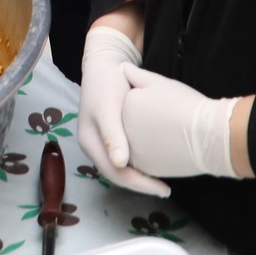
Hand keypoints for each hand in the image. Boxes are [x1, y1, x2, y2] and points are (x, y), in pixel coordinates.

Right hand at [74, 26, 170, 196]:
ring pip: (121, 168)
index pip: (115, 173)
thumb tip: (120, 163)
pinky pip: (124, 158)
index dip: (139, 183)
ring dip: (140, 176)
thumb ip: (113, 134)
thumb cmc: (106, 84)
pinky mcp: (111, 136)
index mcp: (89, 142)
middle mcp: (94, 146)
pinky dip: (139, 164)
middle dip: (141, 184)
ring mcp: (101, 142)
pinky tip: (155, 164)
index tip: (163, 189)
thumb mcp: (108, 108)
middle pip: (117, 175)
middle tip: (166, 190)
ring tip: (162, 181)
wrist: (104, 64)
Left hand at [119, 65, 239, 180]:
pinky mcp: (146, 169)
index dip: (151, 103)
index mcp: (122, 107)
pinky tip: (173, 147)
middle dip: (147, 122)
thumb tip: (122, 67)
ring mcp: (133, 152)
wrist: (208, 136)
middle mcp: (122, 132)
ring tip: (173, 132)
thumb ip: (136, 75)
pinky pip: (149, 160)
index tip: (166, 104)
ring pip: (139, 144)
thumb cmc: (184, 104)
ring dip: (151, 140)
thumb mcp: (158, 82)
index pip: (131, 103)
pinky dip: (158, 155)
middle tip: (170, 119)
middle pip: (133, 125)